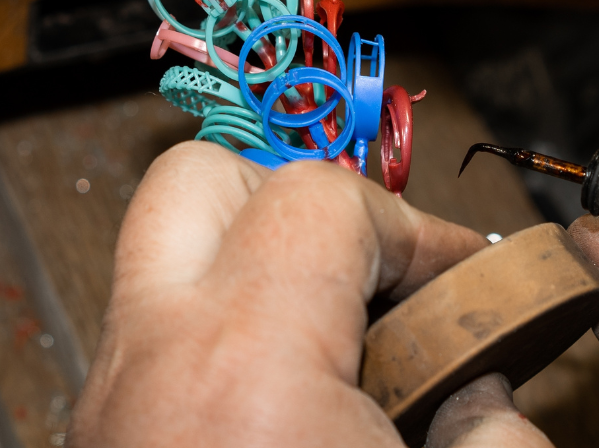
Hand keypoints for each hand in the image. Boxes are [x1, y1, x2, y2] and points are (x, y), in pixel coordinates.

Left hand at [68, 142, 553, 446]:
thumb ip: (498, 438)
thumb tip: (488, 398)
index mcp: (248, 365)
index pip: (321, 198)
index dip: (414, 227)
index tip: (462, 272)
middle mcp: (153, 362)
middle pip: (197, 177)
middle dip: (296, 194)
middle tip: (365, 261)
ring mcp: (111, 398)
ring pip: (162, 253)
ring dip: (250, 261)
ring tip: (330, 328)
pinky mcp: (100, 435)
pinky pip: (152, 333)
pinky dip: (219, 332)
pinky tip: (281, 397)